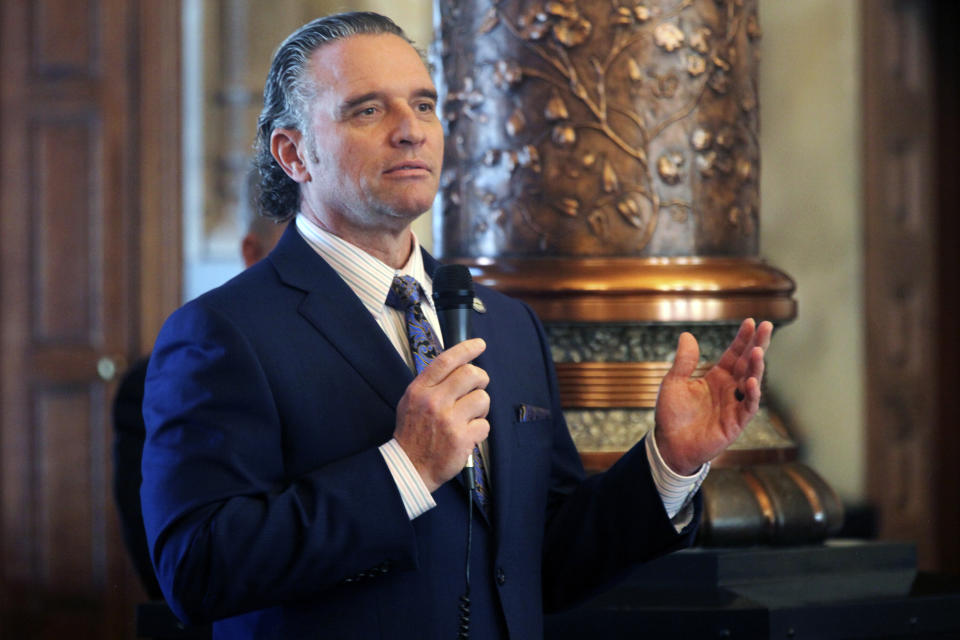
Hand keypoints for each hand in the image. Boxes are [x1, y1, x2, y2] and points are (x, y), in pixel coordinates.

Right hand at [394, 338, 489, 491]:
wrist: (410, 466)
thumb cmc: (413, 432)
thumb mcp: (412, 401)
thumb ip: (432, 384)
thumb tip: (459, 366)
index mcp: (420, 390)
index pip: (446, 361)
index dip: (466, 349)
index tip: (479, 344)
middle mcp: (434, 402)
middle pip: (471, 375)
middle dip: (481, 379)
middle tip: (478, 387)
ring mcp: (448, 420)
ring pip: (482, 399)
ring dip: (481, 408)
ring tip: (469, 417)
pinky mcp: (461, 439)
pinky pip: (485, 425)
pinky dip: (480, 430)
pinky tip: (467, 435)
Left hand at [654, 318, 772, 474]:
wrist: (670, 444)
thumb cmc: (672, 415)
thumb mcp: (674, 383)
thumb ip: (684, 361)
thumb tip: (687, 335)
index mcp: (716, 378)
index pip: (733, 354)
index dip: (742, 339)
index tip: (750, 322)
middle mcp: (729, 389)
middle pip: (747, 363)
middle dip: (757, 345)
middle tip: (767, 326)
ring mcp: (734, 405)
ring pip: (751, 382)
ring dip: (756, 367)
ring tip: (758, 351)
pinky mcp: (735, 423)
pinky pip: (748, 406)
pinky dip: (751, 394)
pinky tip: (751, 381)